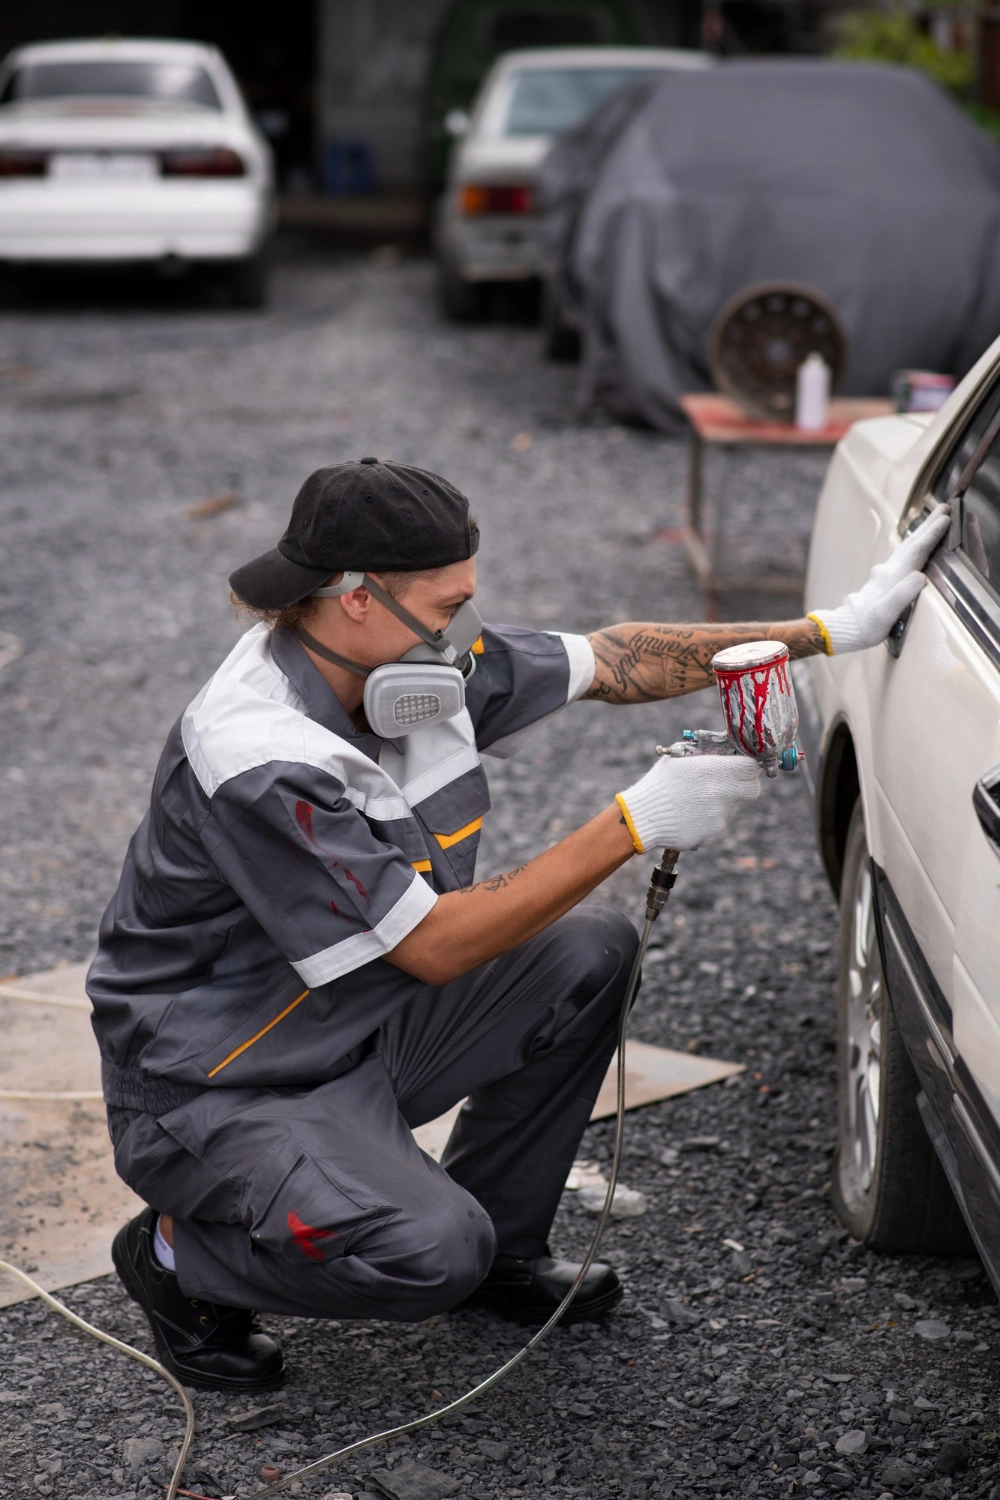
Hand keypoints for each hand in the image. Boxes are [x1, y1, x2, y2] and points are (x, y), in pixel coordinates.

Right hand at [616, 754, 761, 853]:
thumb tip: (725, 753)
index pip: (751, 767)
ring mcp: (717, 817)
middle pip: (752, 790)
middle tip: (731, 783)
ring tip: (694, 801)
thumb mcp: (679, 760)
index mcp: (713, 770)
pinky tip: (689, 815)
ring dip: (720, 803)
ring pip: (731, 808)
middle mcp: (720, 794)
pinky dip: (708, 820)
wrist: (641, 817)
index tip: (743, 766)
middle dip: (745, 785)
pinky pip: (717, 824)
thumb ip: (704, 757)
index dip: (749, 766)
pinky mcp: (711, 834)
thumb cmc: (659, 784)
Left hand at [809, 504, 949, 653]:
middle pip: (911, 543)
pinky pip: (902, 555)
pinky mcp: (883, 579)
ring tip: (934, 520)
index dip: (932, 535)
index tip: (946, 519)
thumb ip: (902, 595)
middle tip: (944, 507)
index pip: (916, 551)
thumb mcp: (885, 614)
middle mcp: (889, 571)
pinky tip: (915, 544)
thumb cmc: (867, 625)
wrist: (846, 628)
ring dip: (921, 532)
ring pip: (906, 547)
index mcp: (893, 577)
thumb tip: (920, 577)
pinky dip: (912, 545)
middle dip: (929, 525)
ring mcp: (885, 573)